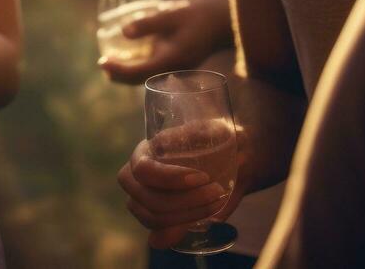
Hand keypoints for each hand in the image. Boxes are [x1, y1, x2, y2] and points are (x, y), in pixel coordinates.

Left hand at [100, 0, 231, 84]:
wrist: (222, 25)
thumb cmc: (198, 18)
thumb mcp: (171, 16)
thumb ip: (147, 24)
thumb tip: (123, 32)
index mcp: (172, 59)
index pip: (140, 71)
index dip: (119, 69)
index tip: (102, 62)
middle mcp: (173, 70)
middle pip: (140, 80)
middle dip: (119, 75)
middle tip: (102, 64)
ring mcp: (175, 71)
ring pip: (146, 79)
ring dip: (127, 74)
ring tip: (109, 64)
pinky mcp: (176, 67)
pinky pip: (153, 73)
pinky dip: (138, 69)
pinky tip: (129, 59)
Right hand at [117, 131, 243, 249]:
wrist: (229, 157)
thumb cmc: (215, 141)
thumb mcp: (210, 131)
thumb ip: (197, 137)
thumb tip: (168, 151)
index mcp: (144, 152)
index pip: (143, 170)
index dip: (170, 178)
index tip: (203, 177)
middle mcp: (135, 177)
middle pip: (146, 198)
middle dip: (184, 200)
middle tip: (217, 191)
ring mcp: (141, 200)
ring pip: (152, 218)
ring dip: (187, 215)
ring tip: (216, 203)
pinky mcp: (154, 219)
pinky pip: (159, 233)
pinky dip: (179, 230)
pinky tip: (201, 219)